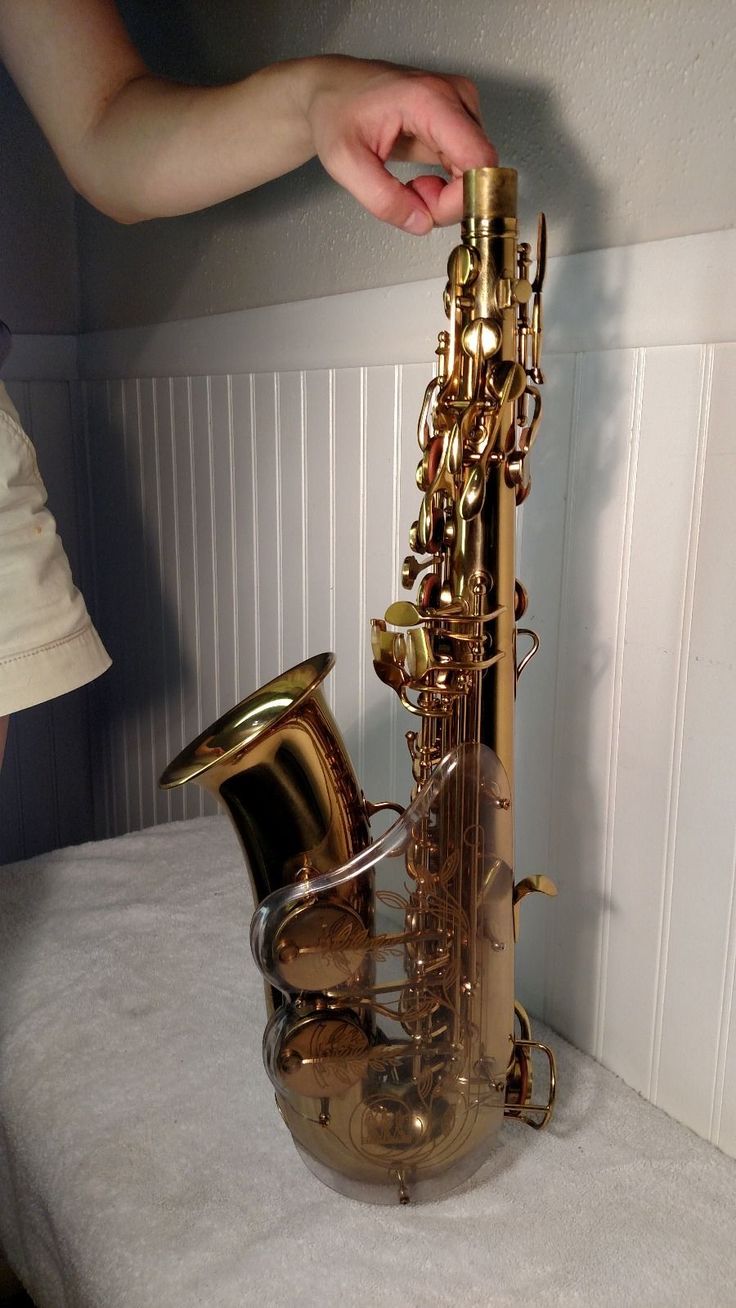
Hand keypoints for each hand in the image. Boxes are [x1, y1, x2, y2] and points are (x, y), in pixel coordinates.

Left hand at [303, 56, 496, 233]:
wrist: (331, 90)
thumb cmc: (335, 112)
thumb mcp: (344, 163)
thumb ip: (383, 199)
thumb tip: (422, 223)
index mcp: (430, 100)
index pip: (478, 160)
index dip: (461, 198)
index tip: (428, 209)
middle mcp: (455, 98)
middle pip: (480, 171)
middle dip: (448, 201)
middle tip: (410, 198)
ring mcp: (461, 107)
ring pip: (476, 174)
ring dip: (446, 196)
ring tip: (411, 186)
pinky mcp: (460, 121)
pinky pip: (468, 169)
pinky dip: (447, 187)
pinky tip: (421, 180)